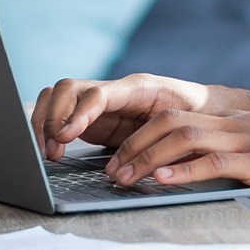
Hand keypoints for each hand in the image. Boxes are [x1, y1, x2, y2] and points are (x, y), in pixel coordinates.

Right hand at [32, 73, 210, 161]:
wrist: (205, 111)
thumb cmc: (198, 116)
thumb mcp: (186, 125)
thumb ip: (165, 136)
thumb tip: (140, 162)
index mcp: (137, 88)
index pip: (97, 94)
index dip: (78, 113)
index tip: (66, 136)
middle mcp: (113, 91)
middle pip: (66, 89)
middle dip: (52, 117)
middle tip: (52, 148)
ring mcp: (101, 104)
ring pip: (57, 98)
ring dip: (45, 123)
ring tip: (49, 152)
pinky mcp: (94, 119)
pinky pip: (62, 116)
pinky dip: (50, 130)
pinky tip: (53, 152)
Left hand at [103, 108, 249, 194]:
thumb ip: (231, 156)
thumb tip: (197, 174)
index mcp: (231, 120)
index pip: (173, 117)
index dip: (139, 134)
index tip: (119, 155)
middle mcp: (233, 124)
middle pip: (169, 123)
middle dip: (133, 145)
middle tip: (111, 169)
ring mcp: (245, 140)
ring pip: (183, 137)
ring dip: (148, 157)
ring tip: (125, 177)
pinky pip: (215, 161)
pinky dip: (185, 170)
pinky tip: (165, 178)